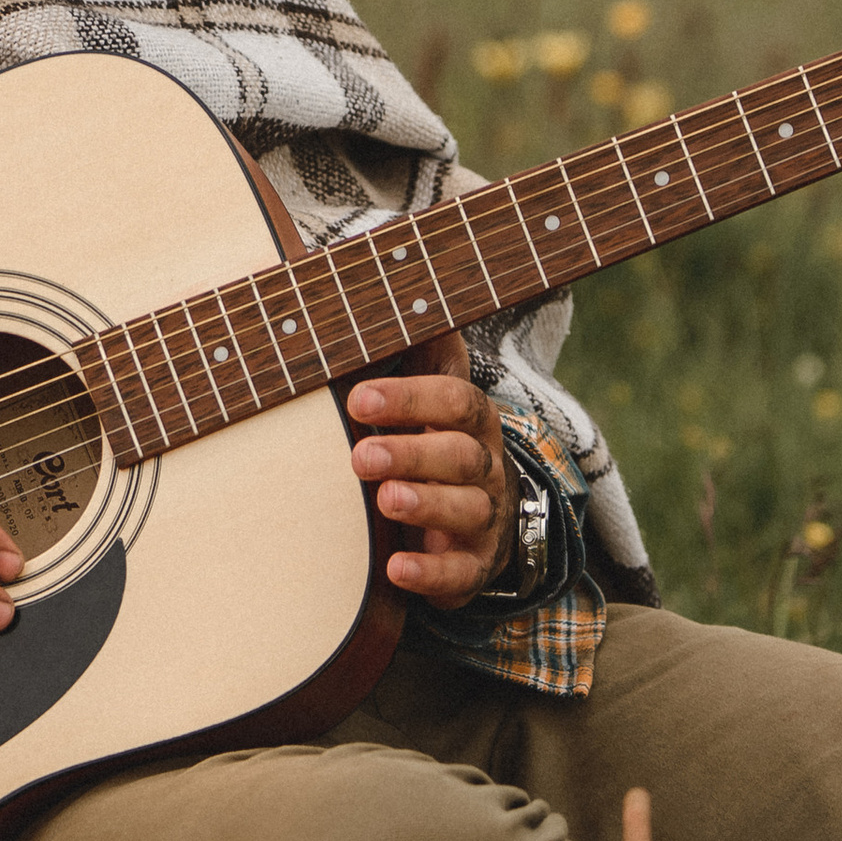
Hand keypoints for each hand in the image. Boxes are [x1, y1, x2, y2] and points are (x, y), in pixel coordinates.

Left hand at [345, 326, 515, 610]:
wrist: (478, 519)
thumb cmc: (430, 441)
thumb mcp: (422, 394)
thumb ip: (411, 345)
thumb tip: (394, 266)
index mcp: (468, 418)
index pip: (452, 401)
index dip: (409, 399)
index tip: (359, 400)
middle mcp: (483, 464)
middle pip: (459, 455)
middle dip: (411, 452)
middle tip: (362, 455)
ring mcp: (481, 518)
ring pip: (465, 509)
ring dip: (425, 504)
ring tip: (386, 500)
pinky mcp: (472, 566)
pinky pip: (459, 574)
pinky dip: (430, 573)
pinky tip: (396, 569)